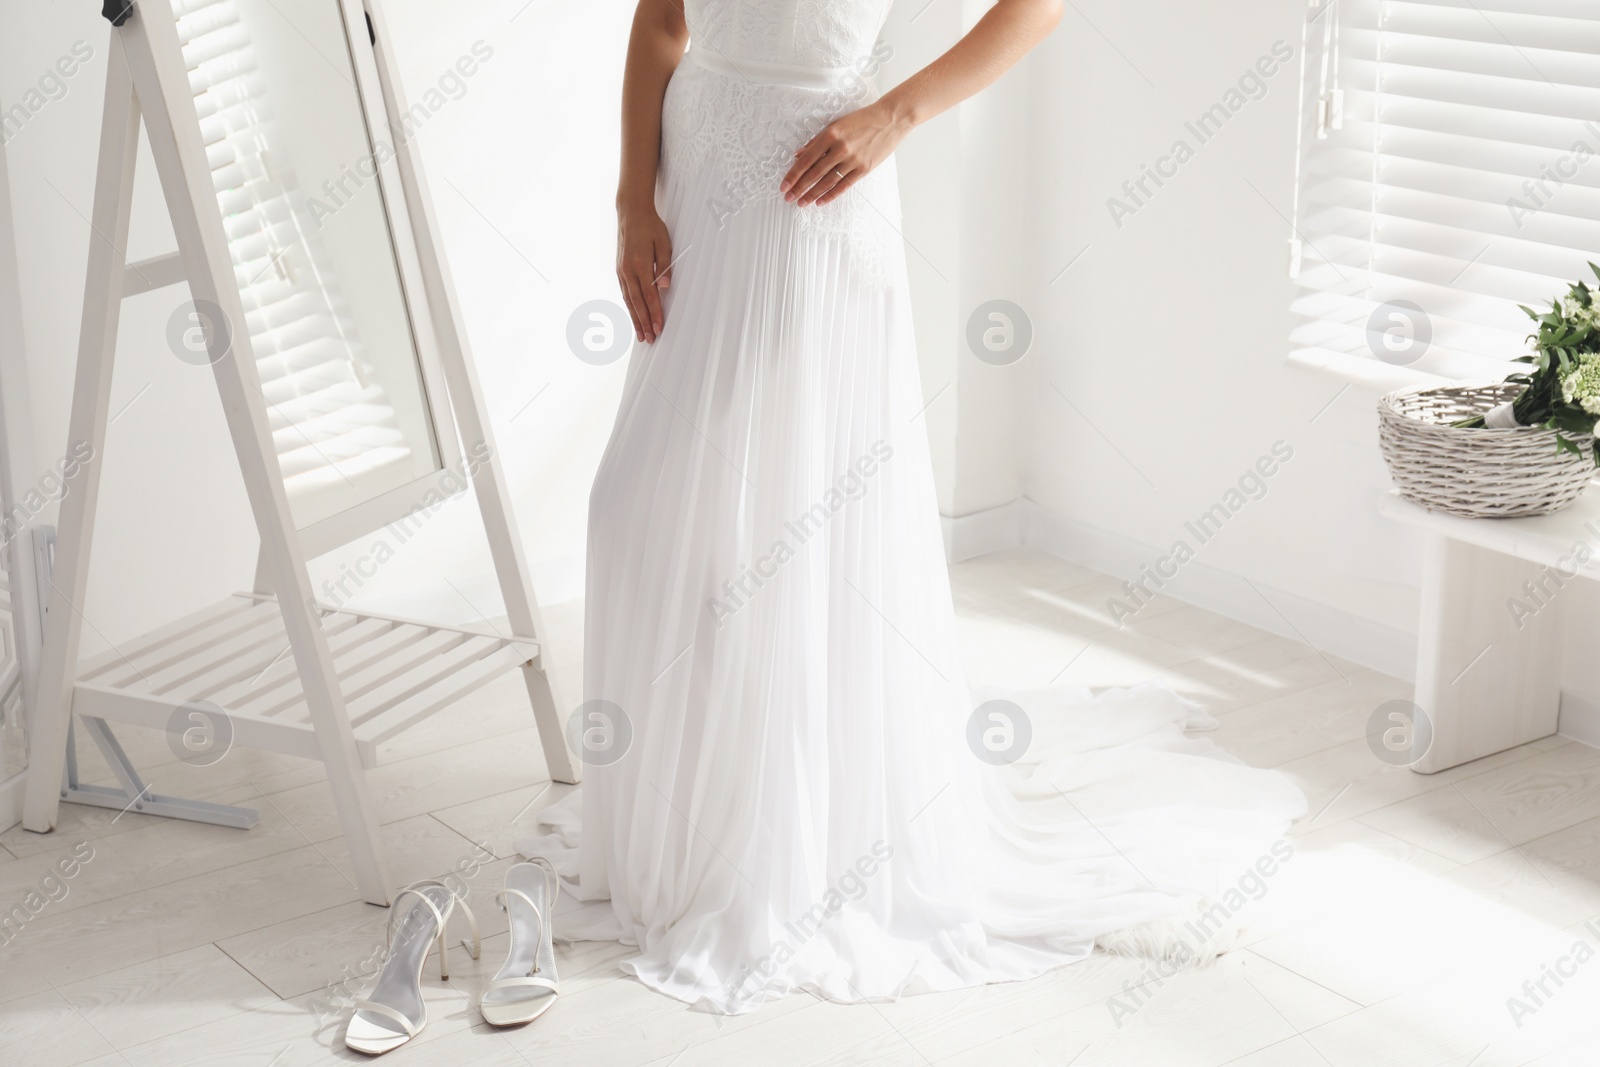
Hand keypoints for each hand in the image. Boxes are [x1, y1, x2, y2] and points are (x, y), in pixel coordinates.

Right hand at [615, 200, 672, 342]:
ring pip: (629, 301)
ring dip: (635, 319)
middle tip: (649, 339)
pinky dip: (629, 307)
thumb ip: (664, 266)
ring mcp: (621, 271)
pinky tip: (633, 316)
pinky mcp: (619, 270)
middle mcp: (627, 271)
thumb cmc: (650, 226)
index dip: (655, 314)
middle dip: (644, 323)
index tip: (659, 328)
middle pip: (637, 303)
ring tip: (640, 334)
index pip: (650, 296)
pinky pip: (625, 293)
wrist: (631, 213)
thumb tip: (665, 287)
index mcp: (639, 265)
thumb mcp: (663, 243)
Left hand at [781, 101, 910, 206]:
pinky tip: (820, 201)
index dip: (793, 175)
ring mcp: (853, 160)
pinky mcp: (863, 168)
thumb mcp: (836, 124)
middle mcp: (840, 148)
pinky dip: (830, 195)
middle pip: (814, 173)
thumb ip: (817, 140)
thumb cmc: (862, 120)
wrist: (889, 119)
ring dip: (812, 194)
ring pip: (827, 182)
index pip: (806, 159)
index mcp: (830, 135)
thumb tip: (799, 154)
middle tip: (789, 198)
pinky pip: (843, 185)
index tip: (784, 185)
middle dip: (799, 188)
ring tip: (802, 202)